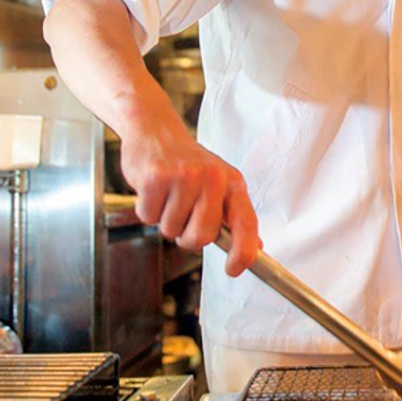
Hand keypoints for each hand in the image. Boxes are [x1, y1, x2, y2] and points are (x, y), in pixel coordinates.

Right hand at [120, 119, 260, 276]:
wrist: (157, 132)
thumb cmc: (189, 164)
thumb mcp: (220, 184)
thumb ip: (234, 217)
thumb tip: (254, 249)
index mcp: (233, 182)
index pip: (246, 223)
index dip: (243, 252)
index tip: (234, 269)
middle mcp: (213, 178)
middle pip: (201, 236)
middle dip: (187, 236)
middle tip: (183, 216)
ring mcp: (185, 176)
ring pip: (171, 230)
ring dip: (165, 220)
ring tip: (169, 196)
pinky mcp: (156, 176)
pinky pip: (149, 217)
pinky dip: (147, 210)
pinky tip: (154, 190)